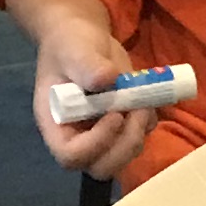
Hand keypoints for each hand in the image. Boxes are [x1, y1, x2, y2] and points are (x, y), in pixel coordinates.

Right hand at [28, 13, 154, 179]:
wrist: (83, 37)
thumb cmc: (69, 44)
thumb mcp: (73, 50)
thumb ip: (86, 65)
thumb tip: (107, 79)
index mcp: (56, 124)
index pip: (71, 155)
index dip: (96, 143)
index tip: (113, 113)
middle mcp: (78, 137)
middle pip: (101, 167)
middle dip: (125, 145)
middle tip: (137, 111)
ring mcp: (102, 135)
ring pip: (125, 155)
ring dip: (140, 131)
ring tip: (141, 97)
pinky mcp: (123, 125)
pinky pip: (142, 135)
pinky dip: (149, 118)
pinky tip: (144, 93)